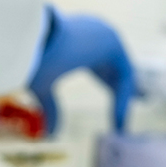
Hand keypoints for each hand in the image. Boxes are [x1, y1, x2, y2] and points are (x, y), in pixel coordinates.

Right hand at [28, 6, 133, 133]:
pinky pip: (124, 73)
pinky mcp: (112, 42)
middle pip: (115, 65)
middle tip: (136, 105)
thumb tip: (50, 133)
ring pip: (121, 71)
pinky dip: (122, 97)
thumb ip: (51, 107)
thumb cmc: (30, 57)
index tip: (114, 99)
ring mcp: (104, 34)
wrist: (30, 37)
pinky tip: (117, 117)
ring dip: (124, 97)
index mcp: (75, 39)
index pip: (98, 62)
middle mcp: (92, 33)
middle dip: (123, 88)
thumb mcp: (42, 85)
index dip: (107, 82)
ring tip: (124, 123)